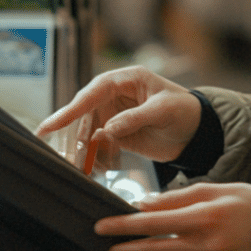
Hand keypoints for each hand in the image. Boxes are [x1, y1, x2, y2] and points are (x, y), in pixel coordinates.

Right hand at [35, 66, 201, 164]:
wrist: (198, 132)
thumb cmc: (186, 111)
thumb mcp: (164, 111)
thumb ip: (136, 118)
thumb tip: (107, 129)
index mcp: (127, 80)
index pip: (93, 92)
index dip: (71, 108)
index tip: (52, 125)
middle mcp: (115, 95)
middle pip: (84, 114)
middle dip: (72, 135)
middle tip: (63, 155)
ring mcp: (114, 115)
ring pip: (88, 132)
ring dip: (81, 151)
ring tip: (77, 168)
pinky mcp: (116, 134)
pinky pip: (98, 146)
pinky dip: (94, 158)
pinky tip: (91, 170)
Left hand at [95, 183, 250, 250]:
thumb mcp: (216, 189)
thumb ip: (178, 197)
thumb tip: (145, 205)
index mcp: (205, 218)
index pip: (153, 223)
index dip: (124, 225)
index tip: (103, 226)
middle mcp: (207, 246)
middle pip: (154, 250)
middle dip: (127, 249)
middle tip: (109, 249)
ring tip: (165, 241)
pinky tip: (198, 250)